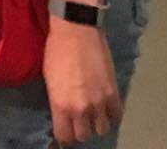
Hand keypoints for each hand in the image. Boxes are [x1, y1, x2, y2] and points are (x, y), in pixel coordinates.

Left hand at [45, 18, 122, 143]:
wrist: (76, 30)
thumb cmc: (56, 50)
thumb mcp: (49, 79)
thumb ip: (57, 101)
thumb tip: (62, 114)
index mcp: (60, 105)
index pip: (64, 136)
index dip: (64, 134)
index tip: (64, 128)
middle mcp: (81, 108)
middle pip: (83, 136)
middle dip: (80, 129)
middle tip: (79, 119)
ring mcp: (99, 102)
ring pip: (102, 130)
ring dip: (97, 123)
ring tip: (93, 113)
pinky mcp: (114, 93)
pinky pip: (117, 116)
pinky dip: (112, 115)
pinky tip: (106, 107)